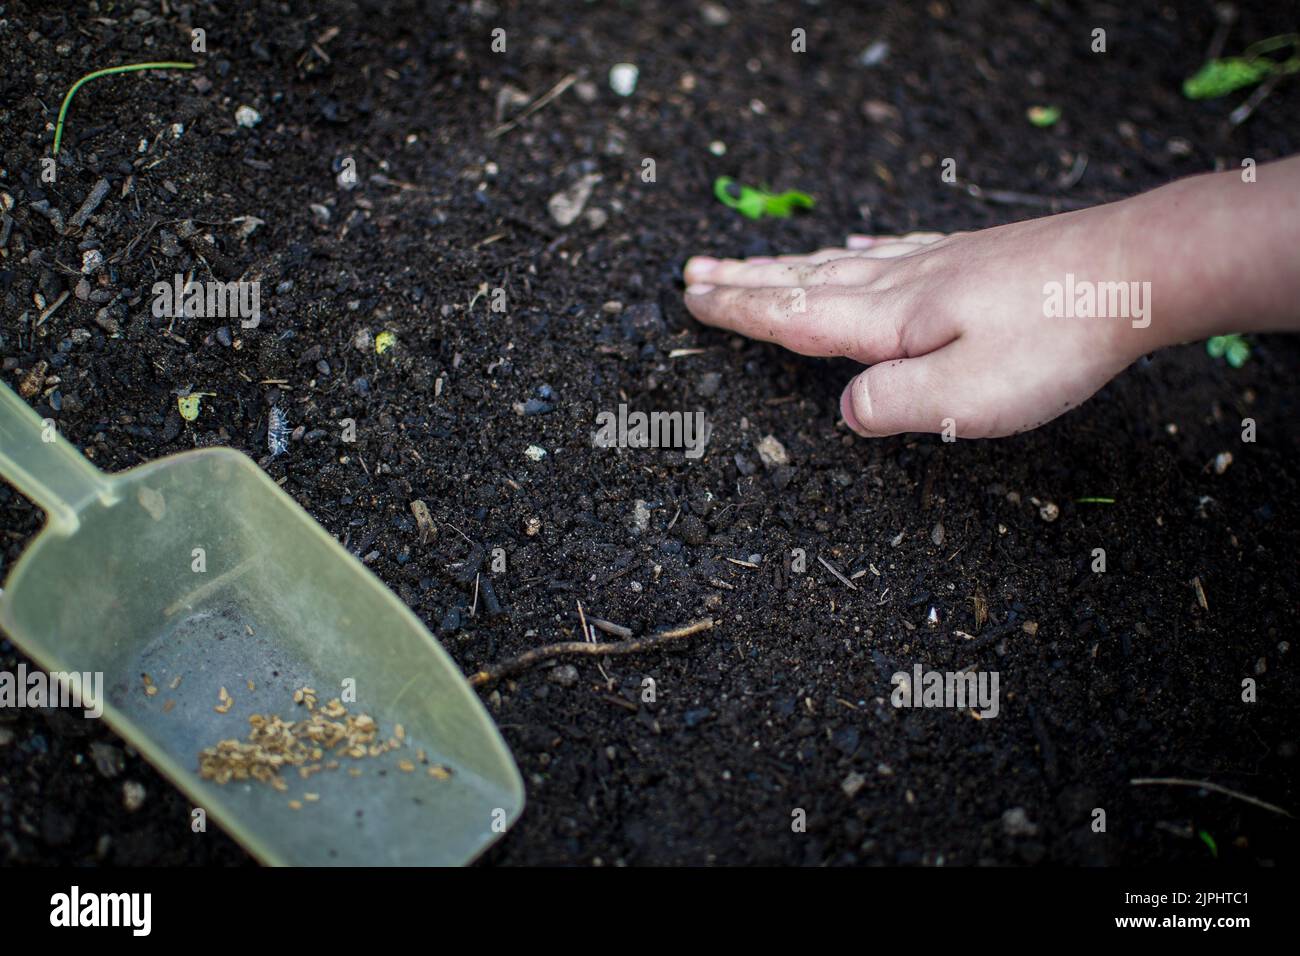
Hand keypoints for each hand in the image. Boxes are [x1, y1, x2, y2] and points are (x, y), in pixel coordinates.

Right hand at [683, 207, 1151, 438]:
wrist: (1133, 269)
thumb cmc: (1055, 338)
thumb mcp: (967, 398)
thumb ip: (893, 405)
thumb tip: (845, 408)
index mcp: (890, 319)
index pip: (793, 315)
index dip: (737, 309)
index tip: (690, 297)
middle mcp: (902, 283)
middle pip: (804, 280)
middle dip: (744, 280)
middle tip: (694, 272)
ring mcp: (937, 265)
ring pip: (841, 262)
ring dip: (786, 265)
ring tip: (749, 261)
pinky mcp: (971, 259)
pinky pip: (893, 250)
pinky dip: (858, 249)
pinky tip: (856, 244)